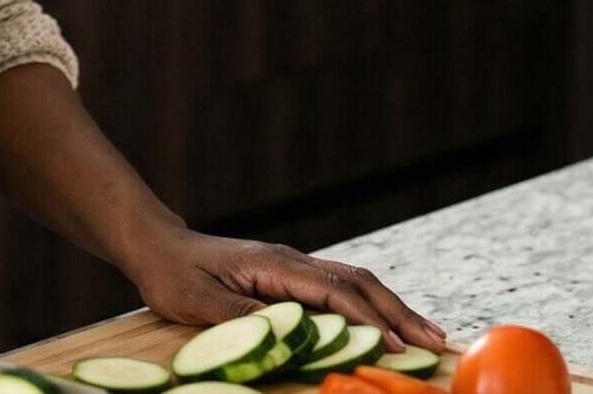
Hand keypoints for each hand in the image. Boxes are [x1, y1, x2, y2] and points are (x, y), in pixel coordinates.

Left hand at [118, 226, 447, 355]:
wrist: (158, 246)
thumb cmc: (173, 273)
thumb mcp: (197, 301)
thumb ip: (241, 317)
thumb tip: (284, 332)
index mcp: (275, 266)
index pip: (335, 294)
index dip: (367, 322)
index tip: (394, 347)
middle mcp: (293, 261)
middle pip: (360, 283)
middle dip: (398, 313)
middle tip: (434, 343)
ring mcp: (294, 266)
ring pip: (356, 284)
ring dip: (392, 309)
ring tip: (424, 335)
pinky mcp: (290, 276)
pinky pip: (341, 290)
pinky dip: (370, 307)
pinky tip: (384, 325)